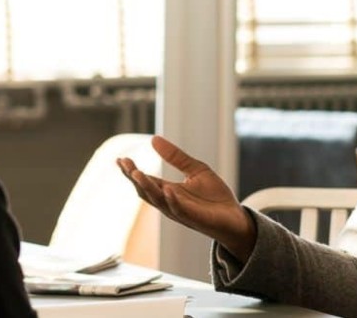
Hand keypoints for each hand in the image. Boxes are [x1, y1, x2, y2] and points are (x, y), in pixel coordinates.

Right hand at [116, 135, 255, 261]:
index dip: (131, 170)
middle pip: (145, 190)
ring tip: (136, 172)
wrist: (235, 218)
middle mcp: (169, 202)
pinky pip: (179, 209)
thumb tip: (153, 139)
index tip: (120, 158)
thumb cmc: (215, 197)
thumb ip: (176, 157)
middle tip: (124, 163)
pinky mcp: (193, 217)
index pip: (145, 180)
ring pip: (158, 200)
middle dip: (133, 177)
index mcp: (168, 191)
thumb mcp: (196, 169)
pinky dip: (172, 200)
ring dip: (146, 187)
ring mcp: (179, 211)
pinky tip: (167, 189)